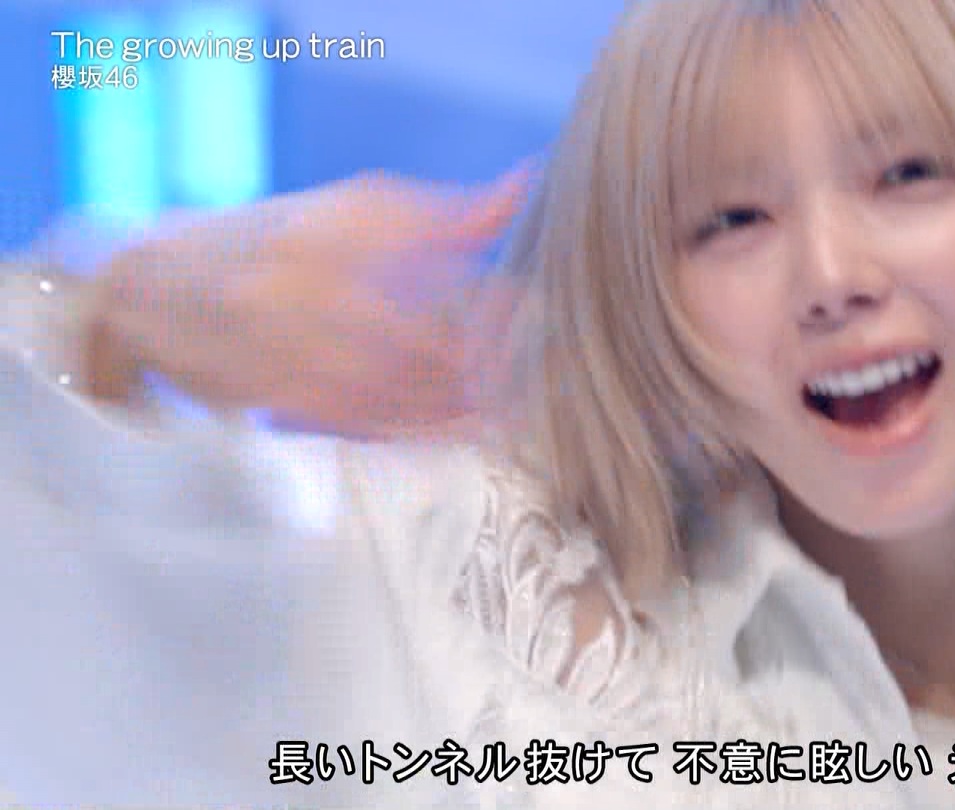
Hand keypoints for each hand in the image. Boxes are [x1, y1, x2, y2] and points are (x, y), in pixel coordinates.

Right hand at [87, 167, 527, 437]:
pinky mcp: (272, 393)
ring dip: (455, 410)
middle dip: (480, 365)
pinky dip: (412, 432)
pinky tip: (452, 436)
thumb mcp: (346, 208)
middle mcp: (300, 284)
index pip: (426, 254)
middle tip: (528, 379)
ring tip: (504, 417)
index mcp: (326, 227)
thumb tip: (523, 185)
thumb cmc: (268, 240)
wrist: (146, 289)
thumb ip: (438, 210)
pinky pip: (358, 421)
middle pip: (414, 337)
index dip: (485, 293)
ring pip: (390, 390)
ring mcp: (282, 343)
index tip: (530, 310)